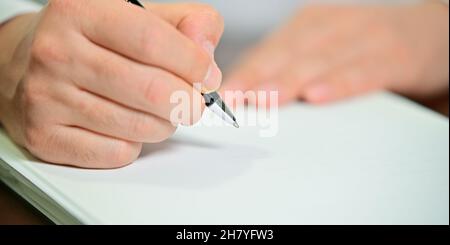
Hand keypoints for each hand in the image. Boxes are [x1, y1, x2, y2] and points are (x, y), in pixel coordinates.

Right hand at [0, 0, 223, 167]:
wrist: (32, 64)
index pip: (153, 42)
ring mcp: (46, 97)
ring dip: (165, 124)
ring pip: (138, 127)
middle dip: (188, 102)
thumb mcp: (140, 15)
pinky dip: (136, 144)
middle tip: (192, 102)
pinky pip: (117, 153)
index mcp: (82, 10)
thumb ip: (185, 24)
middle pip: (151, 91)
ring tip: (159, 111)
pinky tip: (126, 126)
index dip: (193, 64)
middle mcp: (57, 52)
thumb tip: (206, 54)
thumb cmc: (94, 40)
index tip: (208, 75)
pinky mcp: (45, 136)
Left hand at [224, 2, 448, 105]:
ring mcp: (364, 36)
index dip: (246, 71)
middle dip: (258, 76)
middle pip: (288, 53)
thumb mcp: (324, 48)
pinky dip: (339, 83)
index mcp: (310, 24)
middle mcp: (333, 25)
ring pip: (319, 60)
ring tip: (265, 99)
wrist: (429, 33)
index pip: (269, 50)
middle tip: (234, 98)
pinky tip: (318, 96)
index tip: (222, 93)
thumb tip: (252, 94)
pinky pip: (364, 70)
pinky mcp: (395, 55)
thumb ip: (293, 66)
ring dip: (289, 80)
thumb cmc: (365, 46)